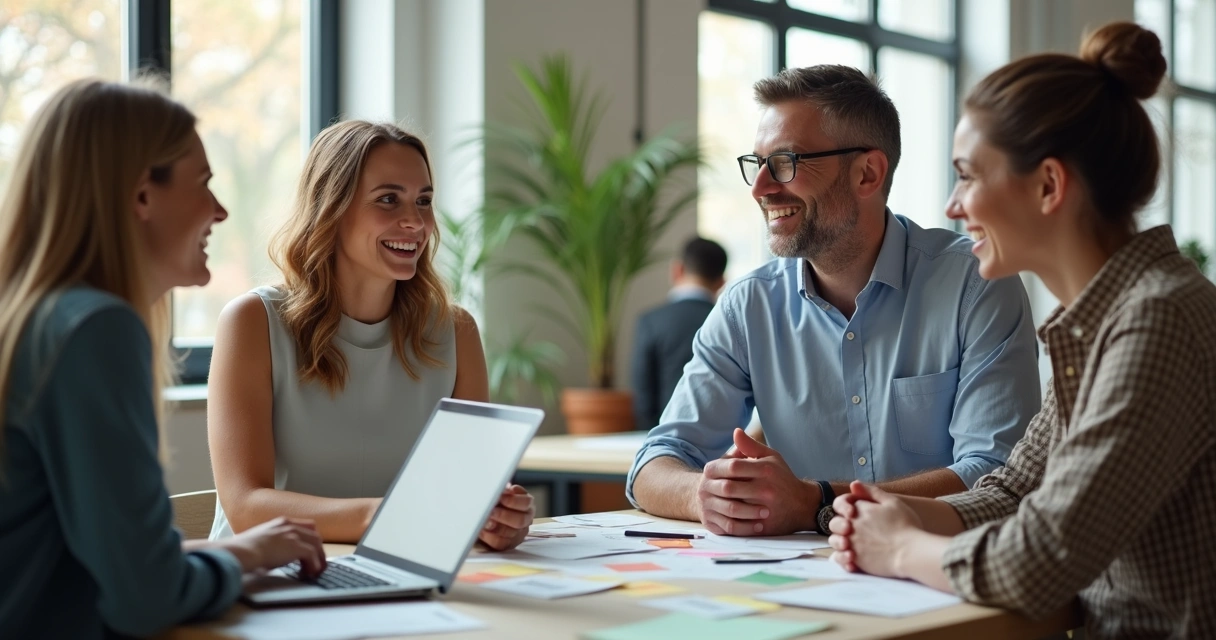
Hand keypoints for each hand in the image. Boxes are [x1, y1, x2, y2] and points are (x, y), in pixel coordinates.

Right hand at [221, 517, 325, 577]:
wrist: (240, 551)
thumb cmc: (241, 551)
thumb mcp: (257, 542)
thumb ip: (267, 546)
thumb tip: (266, 564)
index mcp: (280, 523)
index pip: (306, 526)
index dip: (311, 539)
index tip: (311, 550)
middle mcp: (289, 526)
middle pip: (314, 535)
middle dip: (318, 550)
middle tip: (318, 564)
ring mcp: (293, 535)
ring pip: (316, 545)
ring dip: (318, 559)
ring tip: (315, 572)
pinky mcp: (295, 546)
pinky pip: (312, 556)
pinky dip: (314, 565)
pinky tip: (309, 574)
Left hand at [479, 484, 533, 549]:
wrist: (490, 515)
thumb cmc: (497, 502)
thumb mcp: (502, 493)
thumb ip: (503, 491)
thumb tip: (504, 488)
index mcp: (527, 505)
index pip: (525, 503)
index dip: (513, 501)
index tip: (500, 497)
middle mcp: (526, 520)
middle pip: (520, 520)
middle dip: (503, 516)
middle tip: (491, 512)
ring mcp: (518, 534)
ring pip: (510, 534)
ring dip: (495, 527)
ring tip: (484, 521)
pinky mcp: (508, 545)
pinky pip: (500, 544)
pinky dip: (489, 537)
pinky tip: (482, 531)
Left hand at [697, 428, 817, 535]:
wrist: (803, 506)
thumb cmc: (783, 478)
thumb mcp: (771, 457)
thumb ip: (751, 446)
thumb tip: (735, 431)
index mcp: (766, 470)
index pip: (733, 466)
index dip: (718, 468)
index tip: (708, 472)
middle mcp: (766, 489)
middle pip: (730, 488)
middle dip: (716, 488)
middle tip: (708, 487)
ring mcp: (765, 509)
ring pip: (732, 507)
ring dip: (719, 504)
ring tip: (714, 500)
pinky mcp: (764, 526)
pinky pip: (739, 525)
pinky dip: (728, 520)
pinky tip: (723, 515)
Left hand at [829, 481, 921, 577]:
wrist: (910, 553)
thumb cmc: (906, 526)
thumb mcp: (892, 502)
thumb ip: (871, 492)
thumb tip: (854, 484)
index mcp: (858, 510)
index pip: (839, 503)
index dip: (844, 506)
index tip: (853, 511)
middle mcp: (851, 526)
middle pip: (834, 523)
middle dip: (840, 525)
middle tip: (853, 529)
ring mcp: (852, 544)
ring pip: (834, 541)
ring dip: (840, 542)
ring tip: (853, 545)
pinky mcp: (855, 561)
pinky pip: (840, 559)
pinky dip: (842, 558)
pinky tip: (852, 559)